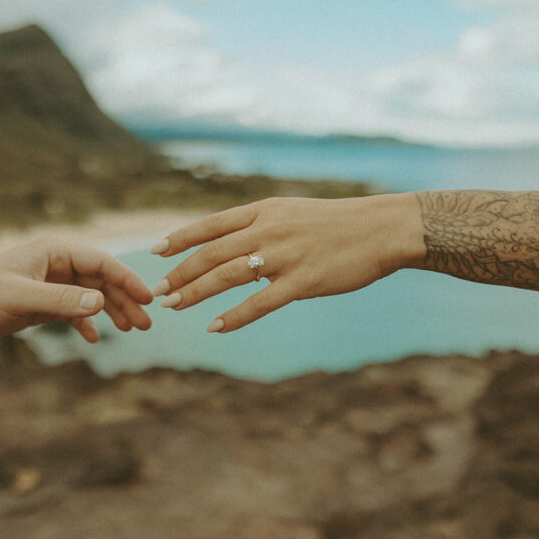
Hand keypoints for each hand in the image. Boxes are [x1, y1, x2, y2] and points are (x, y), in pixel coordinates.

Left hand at [0, 238, 152, 341]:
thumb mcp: (21, 297)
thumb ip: (60, 300)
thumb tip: (100, 303)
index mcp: (55, 251)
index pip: (101, 262)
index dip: (126, 279)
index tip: (147, 298)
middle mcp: (56, 264)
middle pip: (101, 280)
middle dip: (125, 300)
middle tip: (147, 323)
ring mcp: (50, 284)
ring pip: (90, 296)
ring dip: (111, 312)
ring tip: (132, 330)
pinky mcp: (41, 302)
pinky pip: (72, 311)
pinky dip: (85, 323)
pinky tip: (93, 338)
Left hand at [151, 195, 422, 331]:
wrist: (382, 228)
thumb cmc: (339, 224)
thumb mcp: (294, 213)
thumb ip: (262, 227)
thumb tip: (233, 244)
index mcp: (265, 211)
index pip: (211, 224)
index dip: (180, 239)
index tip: (156, 252)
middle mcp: (268, 230)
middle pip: (211, 252)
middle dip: (179, 272)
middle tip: (157, 291)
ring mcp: (284, 255)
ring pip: (226, 276)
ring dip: (195, 292)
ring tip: (173, 306)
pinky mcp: (302, 281)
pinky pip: (259, 302)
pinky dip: (233, 316)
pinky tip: (214, 327)